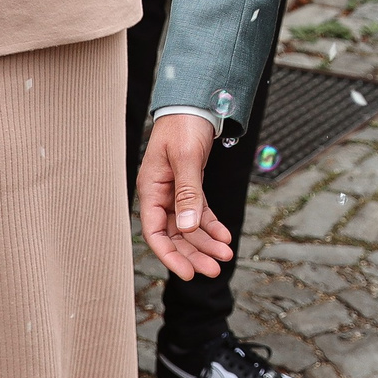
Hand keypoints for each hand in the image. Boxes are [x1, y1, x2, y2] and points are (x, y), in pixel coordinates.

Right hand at [137, 111, 236, 279]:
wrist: (194, 104)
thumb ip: (187, 192)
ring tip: (227, 256)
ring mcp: (175, 193)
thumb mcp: (186, 158)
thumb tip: (187, 227)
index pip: (154, 232)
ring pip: (189, 227)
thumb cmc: (184, 127)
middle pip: (174, 235)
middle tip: (215, 270)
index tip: (188, 273)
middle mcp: (160, 196)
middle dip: (194, 254)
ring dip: (207, 243)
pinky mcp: (190, 188)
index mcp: (150, 190)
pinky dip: (213, 226)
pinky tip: (225, 238)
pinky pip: (200, 214)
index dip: (170, 255)